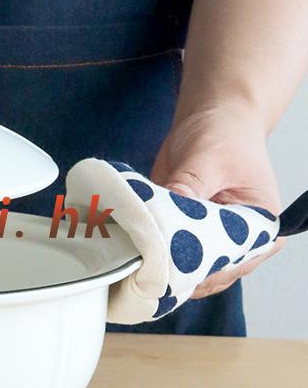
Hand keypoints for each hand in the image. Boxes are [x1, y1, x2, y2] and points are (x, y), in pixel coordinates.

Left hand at [150, 102, 282, 298]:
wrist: (213, 114)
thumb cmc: (226, 134)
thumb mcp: (208, 160)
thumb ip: (187, 191)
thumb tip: (162, 219)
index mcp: (261, 230)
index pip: (229, 266)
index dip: (196, 273)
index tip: (164, 270)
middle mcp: (237, 241)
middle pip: (203, 273)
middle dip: (171, 271)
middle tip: (139, 266)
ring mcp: (208, 238)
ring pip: (180, 264)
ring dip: (156, 261)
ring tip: (131, 255)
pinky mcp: (182, 229)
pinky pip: (163, 247)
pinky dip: (146, 246)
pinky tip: (127, 245)